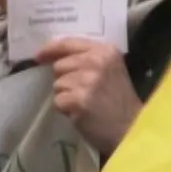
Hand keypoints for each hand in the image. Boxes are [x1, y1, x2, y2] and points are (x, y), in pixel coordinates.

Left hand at [35, 38, 142, 153]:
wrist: (132, 128)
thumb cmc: (120, 101)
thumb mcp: (111, 70)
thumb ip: (87, 60)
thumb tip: (52, 58)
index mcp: (105, 50)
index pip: (69, 43)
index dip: (51, 49)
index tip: (39, 57)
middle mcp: (96, 61)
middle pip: (60, 66)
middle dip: (66, 80)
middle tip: (84, 93)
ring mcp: (87, 80)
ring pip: (58, 85)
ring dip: (66, 96)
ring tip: (86, 104)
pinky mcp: (78, 100)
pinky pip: (58, 101)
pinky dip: (66, 110)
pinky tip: (82, 113)